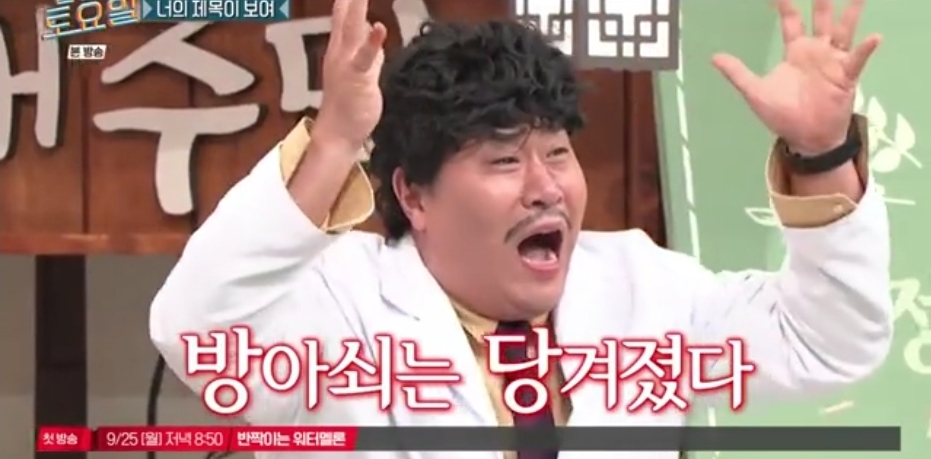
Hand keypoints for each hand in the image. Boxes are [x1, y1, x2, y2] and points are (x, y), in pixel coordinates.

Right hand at [314, 0, 386, 151]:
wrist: (339, 133)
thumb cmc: (351, 104)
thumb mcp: (364, 70)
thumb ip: (368, 50)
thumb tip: (372, 30)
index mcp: (341, 46)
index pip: (345, 11)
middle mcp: (340, 49)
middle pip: (345, 11)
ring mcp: (346, 62)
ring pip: (351, 26)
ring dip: (356, 5)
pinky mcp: (356, 77)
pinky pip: (364, 57)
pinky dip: (371, 41)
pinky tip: (378, 27)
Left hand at [712, 0, 880, 154]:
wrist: (805, 138)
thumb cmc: (782, 115)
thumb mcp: (755, 92)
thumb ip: (737, 73)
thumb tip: (714, 56)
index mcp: (795, 51)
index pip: (790, 19)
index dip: (784, 3)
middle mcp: (817, 50)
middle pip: (820, 17)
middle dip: (820, 0)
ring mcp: (834, 61)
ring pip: (844, 30)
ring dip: (851, 12)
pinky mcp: (846, 76)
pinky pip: (858, 60)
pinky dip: (866, 49)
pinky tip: (874, 37)